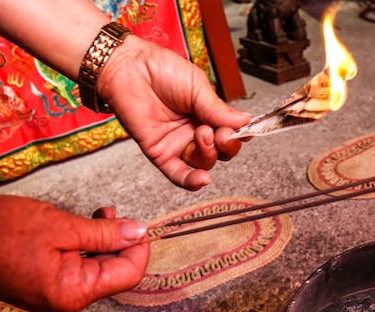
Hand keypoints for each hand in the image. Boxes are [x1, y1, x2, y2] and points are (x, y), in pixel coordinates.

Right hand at [0, 196, 148, 311]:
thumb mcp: (60, 225)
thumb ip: (104, 233)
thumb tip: (140, 233)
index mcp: (74, 293)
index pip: (129, 275)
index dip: (139, 247)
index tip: (137, 222)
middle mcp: (68, 304)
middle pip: (114, 274)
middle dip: (120, 242)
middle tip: (110, 211)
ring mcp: (55, 299)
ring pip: (96, 270)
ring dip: (103, 242)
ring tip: (96, 215)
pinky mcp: (45, 289)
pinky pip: (76, 271)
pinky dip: (84, 249)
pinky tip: (79, 228)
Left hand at [98, 36, 251, 190]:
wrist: (129, 68)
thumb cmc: (160, 70)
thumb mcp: (197, 87)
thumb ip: (218, 110)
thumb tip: (246, 121)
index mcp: (206, 114)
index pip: (229, 133)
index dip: (238, 136)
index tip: (244, 131)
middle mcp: (194, 132)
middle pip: (220, 152)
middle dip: (226, 145)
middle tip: (221, 133)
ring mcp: (178, 144)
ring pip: (204, 162)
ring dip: (209, 153)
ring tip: (203, 133)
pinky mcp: (160, 153)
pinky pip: (178, 175)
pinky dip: (192, 181)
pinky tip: (203, 179)